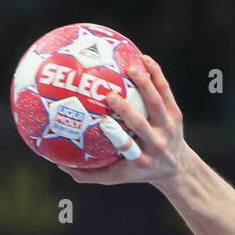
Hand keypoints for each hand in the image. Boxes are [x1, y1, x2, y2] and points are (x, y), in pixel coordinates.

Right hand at [56, 54, 191, 186]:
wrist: (176, 168)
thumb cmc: (137, 170)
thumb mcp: (115, 177)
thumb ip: (87, 173)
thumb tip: (58, 163)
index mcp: (140, 160)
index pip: (127, 147)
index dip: (116, 135)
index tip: (102, 121)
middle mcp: (156, 144)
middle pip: (140, 124)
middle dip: (125, 108)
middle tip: (108, 93)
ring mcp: (168, 128)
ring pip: (156, 102)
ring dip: (144, 84)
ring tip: (129, 67)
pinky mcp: (176, 114)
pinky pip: (165, 90)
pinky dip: (155, 73)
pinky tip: (143, 58)